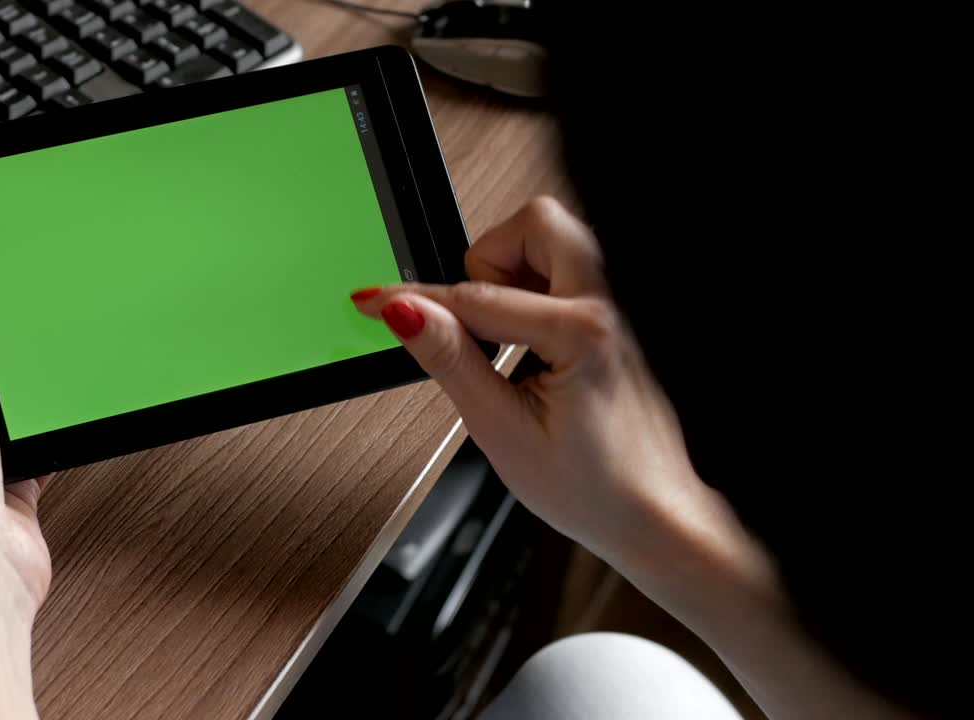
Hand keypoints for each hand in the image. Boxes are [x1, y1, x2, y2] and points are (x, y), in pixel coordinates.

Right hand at [352, 197, 699, 562]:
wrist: (654, 516)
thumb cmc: (596, 489)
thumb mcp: (503, 431)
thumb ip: (452, 361)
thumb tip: (406, 313)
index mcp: (584, 332)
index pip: (476, 297)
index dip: (415, 300)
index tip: (375, 299)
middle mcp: (612, 305)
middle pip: (537, 223)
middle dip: (491, 260)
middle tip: (480, 320)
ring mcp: (622, 307)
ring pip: (557, 238)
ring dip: (517, 273)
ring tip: (509, 338)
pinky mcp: (622, 317)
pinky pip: (573, 269)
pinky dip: (539, 290)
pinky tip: (533, 343)